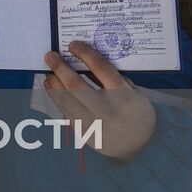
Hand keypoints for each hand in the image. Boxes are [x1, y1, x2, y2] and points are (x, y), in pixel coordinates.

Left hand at [43, 42, 156, 161]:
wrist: (142, 147)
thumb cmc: (137, 113)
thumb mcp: (133, 92)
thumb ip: (113, 78)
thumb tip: (85, 61)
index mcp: (123, 96)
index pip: (101, 69)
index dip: (85, 54)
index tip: (73, 44)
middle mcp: (107, 111)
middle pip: (76, 85)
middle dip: (60, 68)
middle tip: (50, 56)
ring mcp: (95, 125)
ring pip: (66, 100)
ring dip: (54, 84)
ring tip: (49, 72)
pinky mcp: (85, 135)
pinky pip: (66, 113)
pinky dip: (57, 99)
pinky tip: (52, 88)